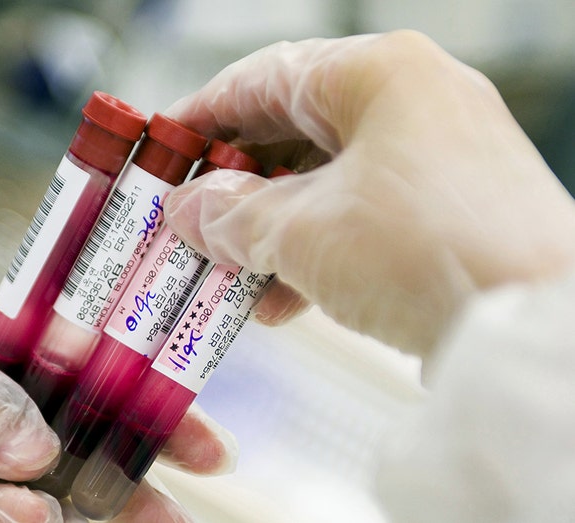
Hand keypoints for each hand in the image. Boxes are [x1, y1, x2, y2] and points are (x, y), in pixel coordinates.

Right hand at [164, 31, 574, 356]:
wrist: (532, 327)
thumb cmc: (427, 252)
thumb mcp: (302, 232)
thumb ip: (231, 216)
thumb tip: (187, 211)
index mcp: (377, 73)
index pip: (262, 78)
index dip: (199, 116)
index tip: (159, 150)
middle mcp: (413, 99)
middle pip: (292, 131)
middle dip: (232, 186)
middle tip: (186, 223)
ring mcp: (437, 153)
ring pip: (324, 179)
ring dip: (268, 229)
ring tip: (227, 274)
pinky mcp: (450, 206)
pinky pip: (359, 213)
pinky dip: (314, 249)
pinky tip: (281, 301)